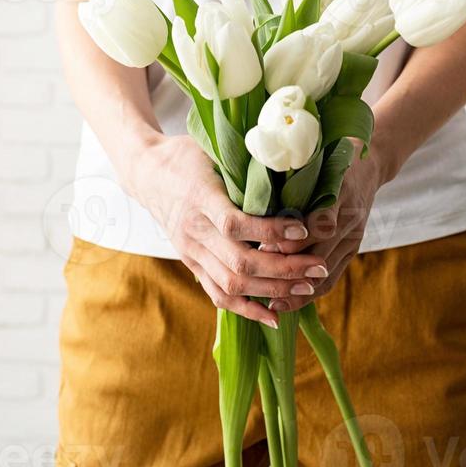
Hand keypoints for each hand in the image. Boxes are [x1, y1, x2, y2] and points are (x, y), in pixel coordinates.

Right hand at [129, 135, 329, 327]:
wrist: (147, 172)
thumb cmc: (188, 155)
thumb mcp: (212, 150)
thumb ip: (244, 164)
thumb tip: (291, 164)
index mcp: (201, 198)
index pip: (235, 223)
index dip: (271, 230)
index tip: (303, 229)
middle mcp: (194, 230)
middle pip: (239, 261)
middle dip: (284, 268)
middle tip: (318, 266)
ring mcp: (191, 251)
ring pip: (232, 283)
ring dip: (273, 289)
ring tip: (307, 287)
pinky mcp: (191, 263)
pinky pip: (218, 295)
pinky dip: (248, 309)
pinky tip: (274, 316)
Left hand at [262, 141, 400, 312]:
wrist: (371, 164)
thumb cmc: (333, 156)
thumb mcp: (315, 159)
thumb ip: (292, 176)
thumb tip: (255, 197)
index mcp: (341, 192)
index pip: (319, 224)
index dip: (290, 239)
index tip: (262, 246)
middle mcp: (351, 217)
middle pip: (321, 253)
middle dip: (288, 268)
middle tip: (257, 278)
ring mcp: (354, 237)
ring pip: (326, 271)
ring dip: (298, 290)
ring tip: (270, 301)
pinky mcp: (353, 250)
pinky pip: (333, 278)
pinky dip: (310, 293)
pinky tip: (288, 303)